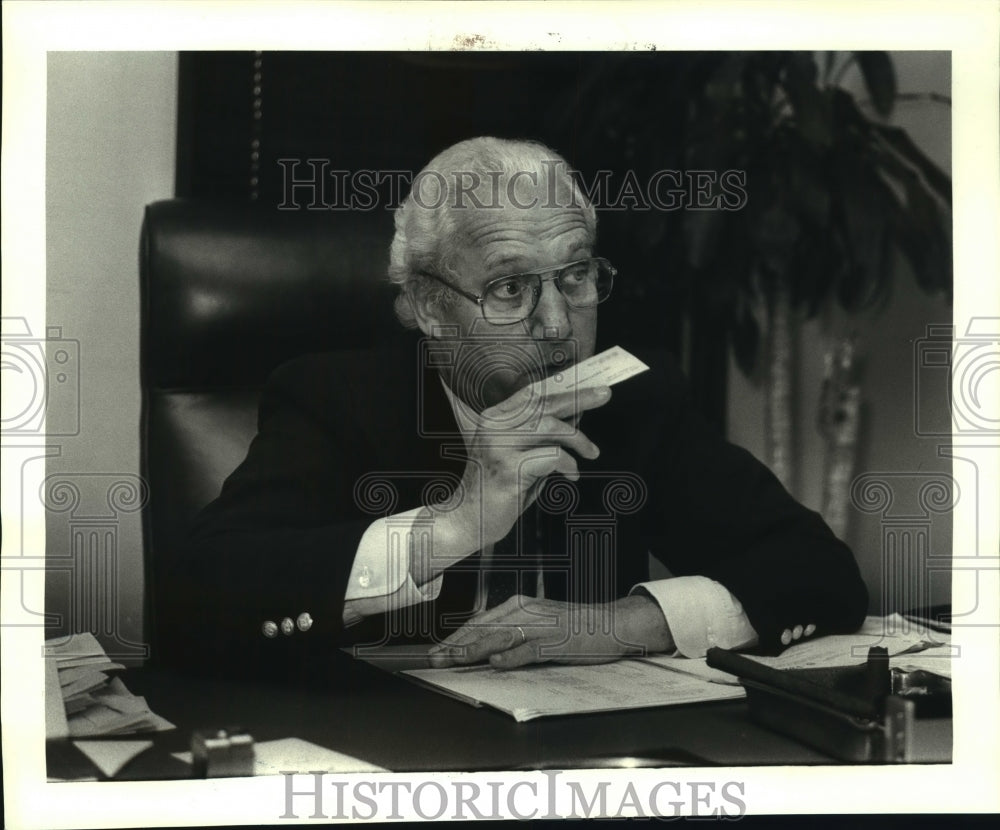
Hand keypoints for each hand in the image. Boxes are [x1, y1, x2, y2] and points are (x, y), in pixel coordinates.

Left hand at [427, 594, 673, 669]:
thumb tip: (483, 649)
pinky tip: (497, 662)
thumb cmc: (573, 628)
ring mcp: (542, 625)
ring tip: (455, 660)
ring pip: (502, 636)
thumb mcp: (538, 625)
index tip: (437, 650)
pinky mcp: (557, 639)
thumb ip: (512, 633)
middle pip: (484, 627)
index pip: (480, 621)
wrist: (612, 623)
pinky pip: (530, 648)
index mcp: (519, 605)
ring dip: (476, 649)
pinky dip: (513, 655)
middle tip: (435, 658)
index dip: (456, 636)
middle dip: (457, 643)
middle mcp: (526, 610)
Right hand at [448, 384, 612, 548]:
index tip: (590, 387)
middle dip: (579, 398)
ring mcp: (498, 447)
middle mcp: (493, 426)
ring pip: (551, 427)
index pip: (533, 394)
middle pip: (544, 404)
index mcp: (494, 418)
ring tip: (591, 452)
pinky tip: (572, 475)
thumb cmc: (498, 487)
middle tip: (604, 395)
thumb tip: (575, 414)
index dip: (563, 388)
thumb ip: (540, 434)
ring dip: (578, 439)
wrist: (467, 519)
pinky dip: (569, 464)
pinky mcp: (508, 469)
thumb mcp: (518, 453)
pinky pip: (551, 456)